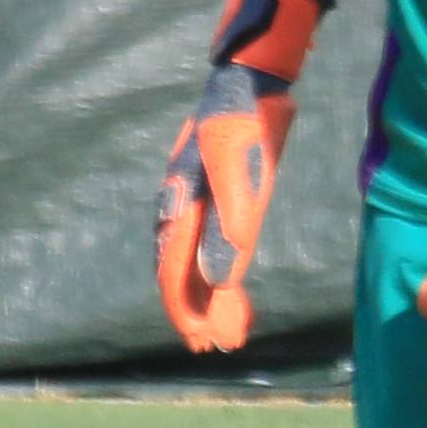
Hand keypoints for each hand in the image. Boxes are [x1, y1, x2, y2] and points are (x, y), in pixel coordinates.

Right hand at [149, 0, 324, 355]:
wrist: (251, 80)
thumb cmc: (246, 118)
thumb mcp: (240, 165)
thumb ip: (232, 219)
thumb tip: (221, 277)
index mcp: (182, 203)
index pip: (175, 269)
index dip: (186, 309)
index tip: (200, 342)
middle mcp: (184, 208)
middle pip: (181, 273)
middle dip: (194, 312)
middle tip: (212, 348)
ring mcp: (199, 203)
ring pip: (194, 263)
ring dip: (208, 298)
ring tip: (225, 331)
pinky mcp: (216, 197)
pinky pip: (210, 246)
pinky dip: (220, 274)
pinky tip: (230, 291)